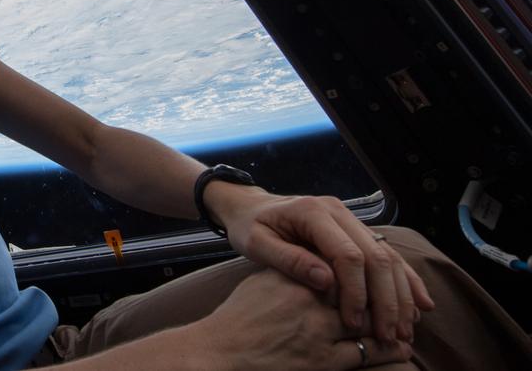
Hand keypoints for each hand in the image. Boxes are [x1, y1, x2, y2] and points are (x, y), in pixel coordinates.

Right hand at [195, 269, 411, 370]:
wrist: (218, 351)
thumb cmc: (239, 316)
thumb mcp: (265, 281)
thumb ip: (297, 270)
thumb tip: (328, 266)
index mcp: (295, 273)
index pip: (343, 265)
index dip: (369, 270)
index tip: (383, 273)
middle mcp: (307, 298)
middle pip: (361, 290)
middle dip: (388, 295)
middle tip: (407, 303)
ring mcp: (315, 329)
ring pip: (369, 321)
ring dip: (392, 322)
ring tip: (408, 324)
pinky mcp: (319, 360)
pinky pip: (364, 353)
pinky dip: (386, 351)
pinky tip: (400, 348)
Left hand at [207, 186, 435, 344]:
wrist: (250, 206)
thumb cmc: (249, 226)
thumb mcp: (256, 243)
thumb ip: (289, 260)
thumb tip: (326, 282)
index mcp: (313, 212)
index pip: (348, 255)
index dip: (356, 292)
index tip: (355, 323)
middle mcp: (338, 211)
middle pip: (376, 256)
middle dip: (387, 299)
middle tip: (390, 335)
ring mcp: (350, 218)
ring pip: (388, 256)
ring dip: (401, 294)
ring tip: (406, 328)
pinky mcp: (356, 229)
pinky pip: (387, 253)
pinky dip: (405, 279)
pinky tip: (421, 303)